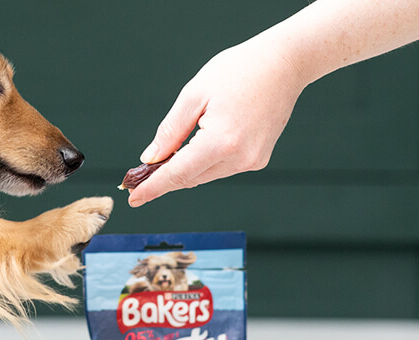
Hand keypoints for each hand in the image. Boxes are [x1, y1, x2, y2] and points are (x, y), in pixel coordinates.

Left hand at [127, 36, 307, 206]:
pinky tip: (198, 148)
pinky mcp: (259, 159)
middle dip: (165, 179)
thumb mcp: (194, 95)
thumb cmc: (240, 70)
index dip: (152, 188)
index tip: (133, 198)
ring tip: (166, 159)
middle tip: (139, 177)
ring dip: (185, 170)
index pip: (177, 174)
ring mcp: (253, 161)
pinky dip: (205, 163)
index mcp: (221, 142)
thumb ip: (170, 131)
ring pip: (206, 175)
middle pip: (191, 178)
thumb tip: (151, 158)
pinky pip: (223, 168)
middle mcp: (240, 158)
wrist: (284, 63)